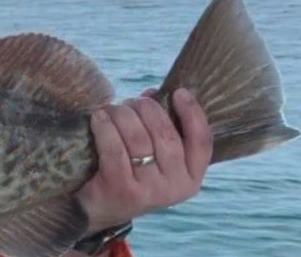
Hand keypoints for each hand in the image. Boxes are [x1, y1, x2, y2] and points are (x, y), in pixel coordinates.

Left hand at [75, 87, 212, 233]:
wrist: (99, 208)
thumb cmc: (130, 171)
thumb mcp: (154, 155)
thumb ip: (160, 126)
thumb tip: (153, 92)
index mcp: (191, 177)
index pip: (202, 141)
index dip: (193, 113)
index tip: (179, 91)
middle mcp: (175, 187)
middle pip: (165, 134)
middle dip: (146, 109)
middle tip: (131, 102)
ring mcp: (150, 191)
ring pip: (138, 137)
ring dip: (122, 114)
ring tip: (111, 108)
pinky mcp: (122, 189)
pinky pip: (114, 148)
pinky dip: (105, 127)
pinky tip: (98, 117)